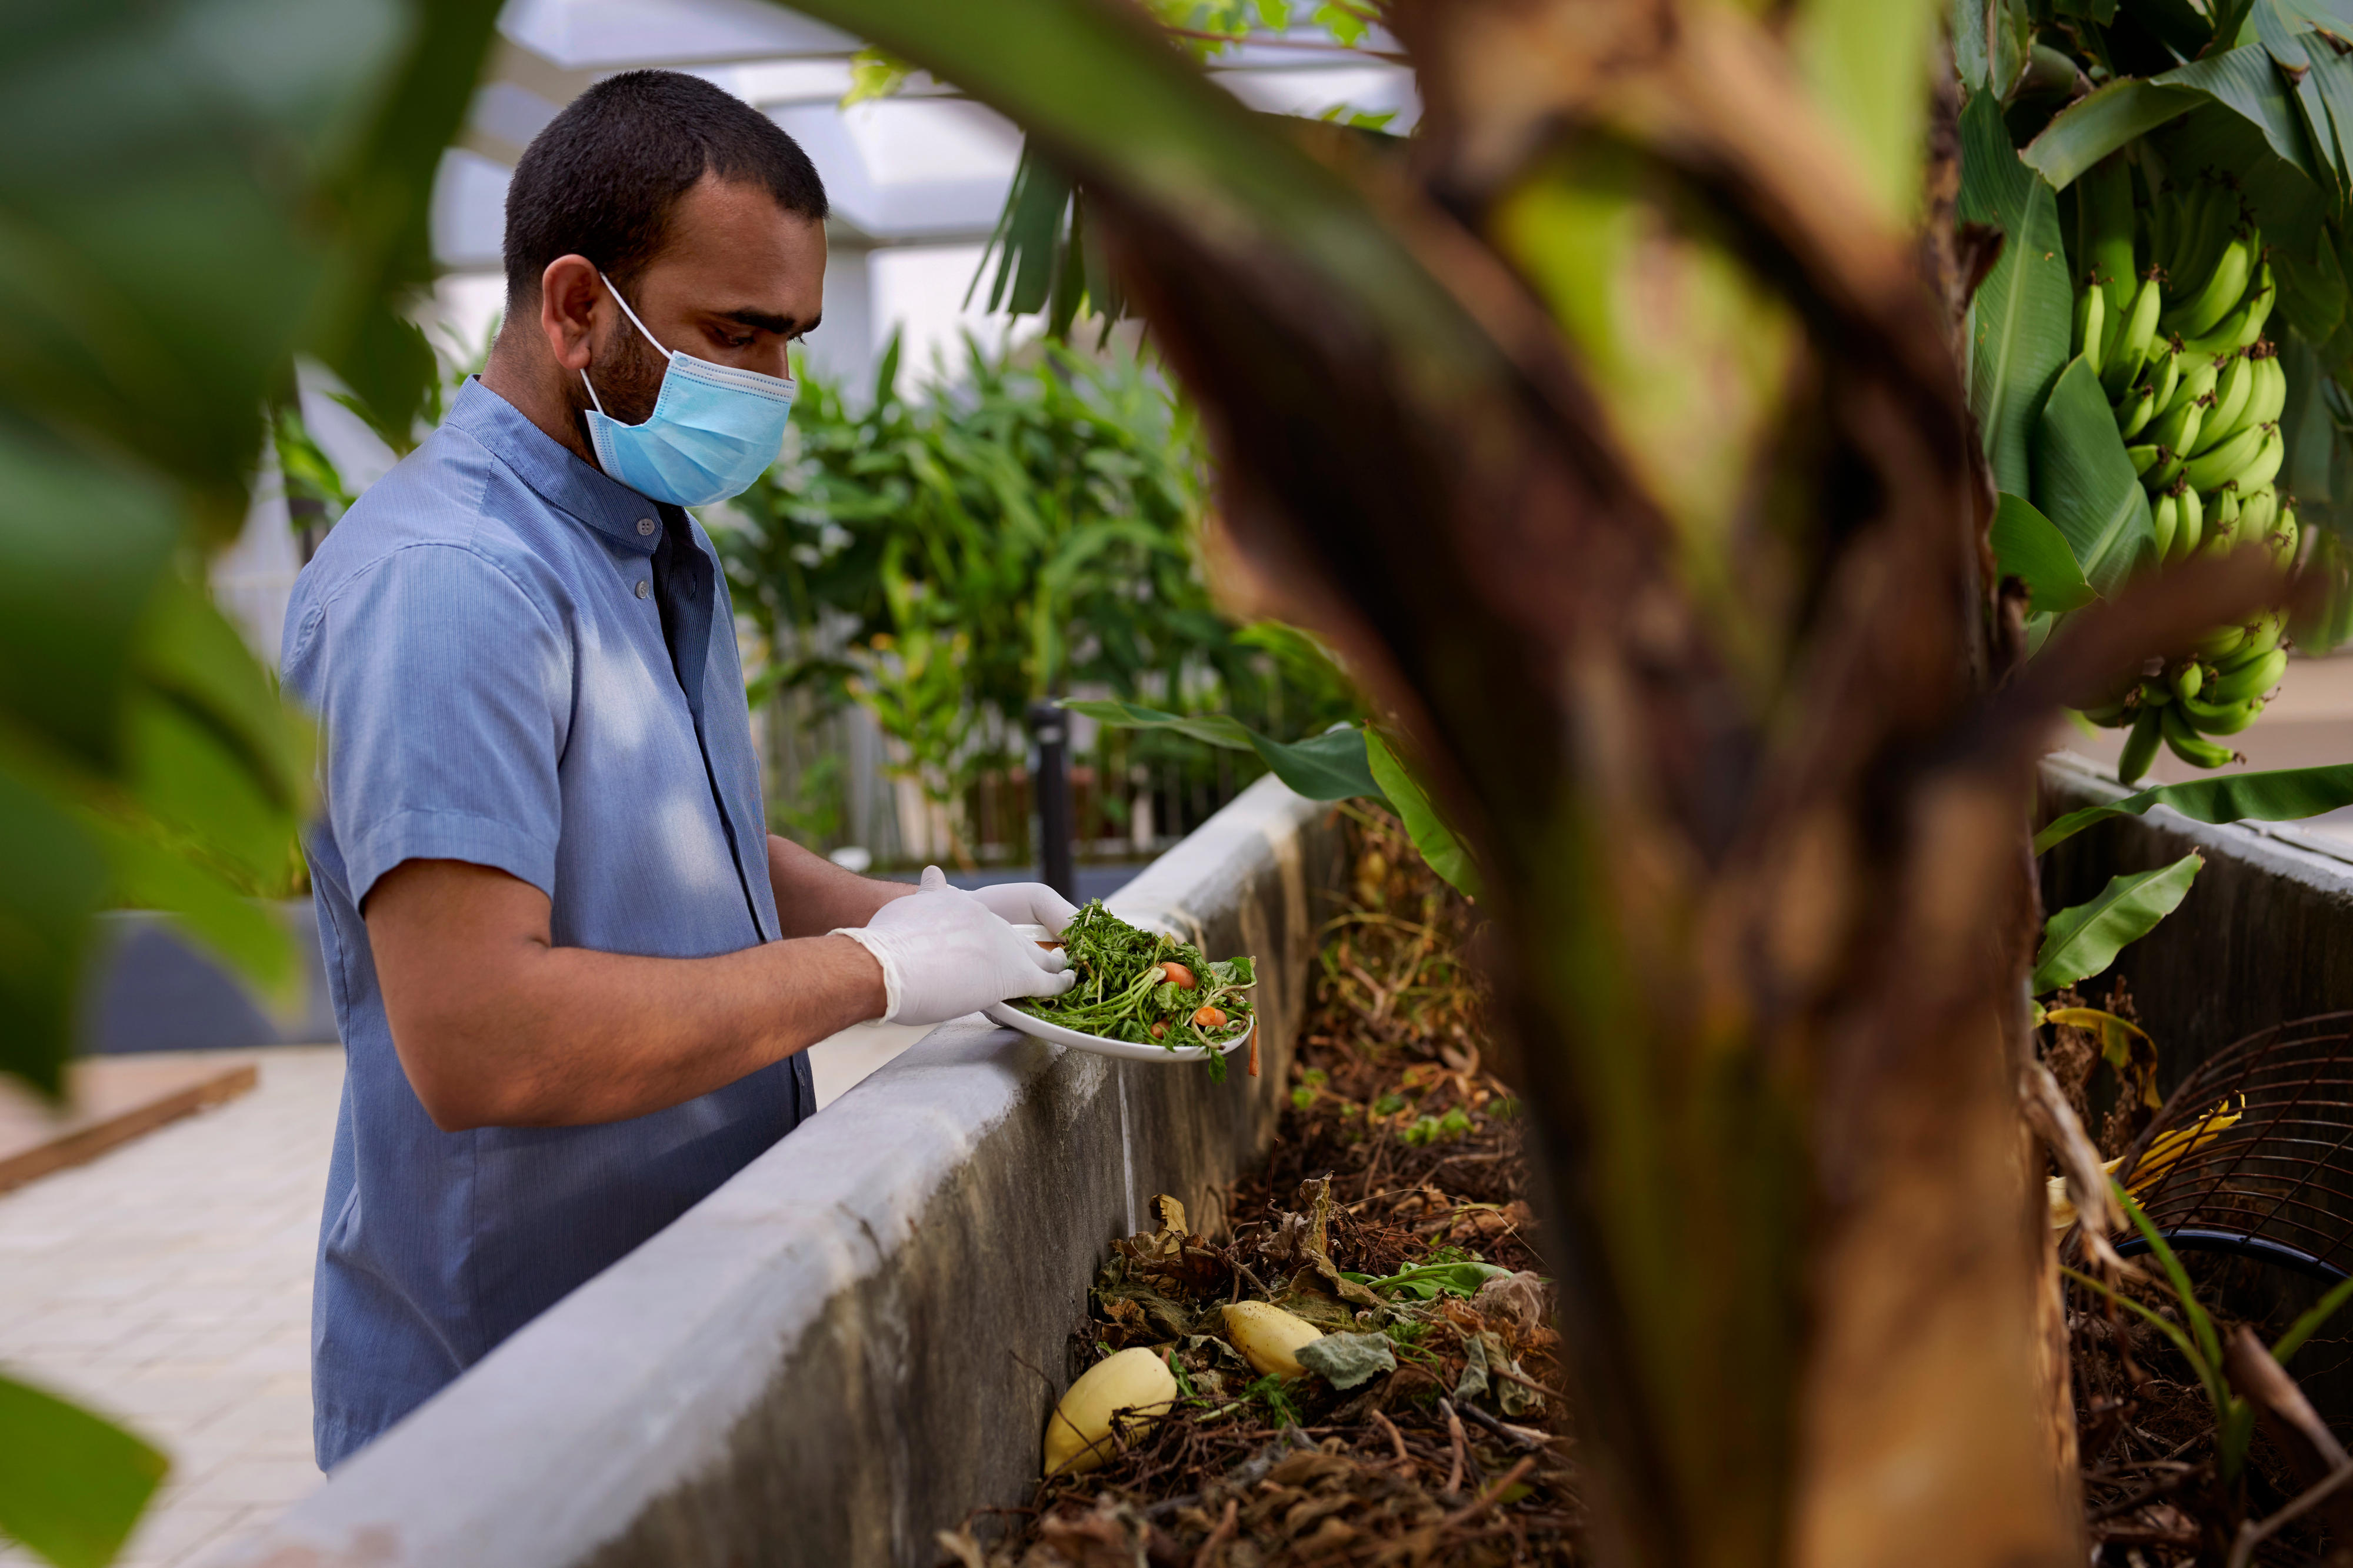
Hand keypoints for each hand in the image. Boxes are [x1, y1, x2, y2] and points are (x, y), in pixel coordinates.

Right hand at [832, 867, 1075, 1026]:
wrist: (882, 965)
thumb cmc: (878, 950)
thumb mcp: (897, 914)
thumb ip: (914, 906)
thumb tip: (921, 884)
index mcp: (950, 904)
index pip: (977, 914)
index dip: (985, 928)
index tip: (985, 935)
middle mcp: (980, 916)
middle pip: (1012, 932)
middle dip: (1026, 943)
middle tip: (1040, 954)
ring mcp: (1000, 943)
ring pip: (1036, 953)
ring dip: (1049, 963)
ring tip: (1060, 969)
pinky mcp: (1013, 972)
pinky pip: (1047, 978)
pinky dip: (1060, 982)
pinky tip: (1068, 983)